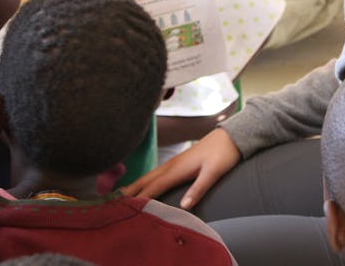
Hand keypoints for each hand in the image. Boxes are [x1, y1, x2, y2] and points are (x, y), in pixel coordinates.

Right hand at [122, 128, 240, 209]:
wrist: (231, 137)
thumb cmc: (223, 154)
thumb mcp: (213, 172)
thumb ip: (198, 188)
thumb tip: (184, 205)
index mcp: (177, 169)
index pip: (153, 186)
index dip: (139, 197)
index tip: (125, 208)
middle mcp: (172, 165)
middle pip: (146, 179)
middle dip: (130, 190)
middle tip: (113, 202)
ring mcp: (174, 162)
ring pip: (150, 175)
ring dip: (136, 185)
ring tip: (122, 195)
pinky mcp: (178, 162)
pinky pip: (157, 174)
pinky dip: (146, 181)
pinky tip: (144, 185)